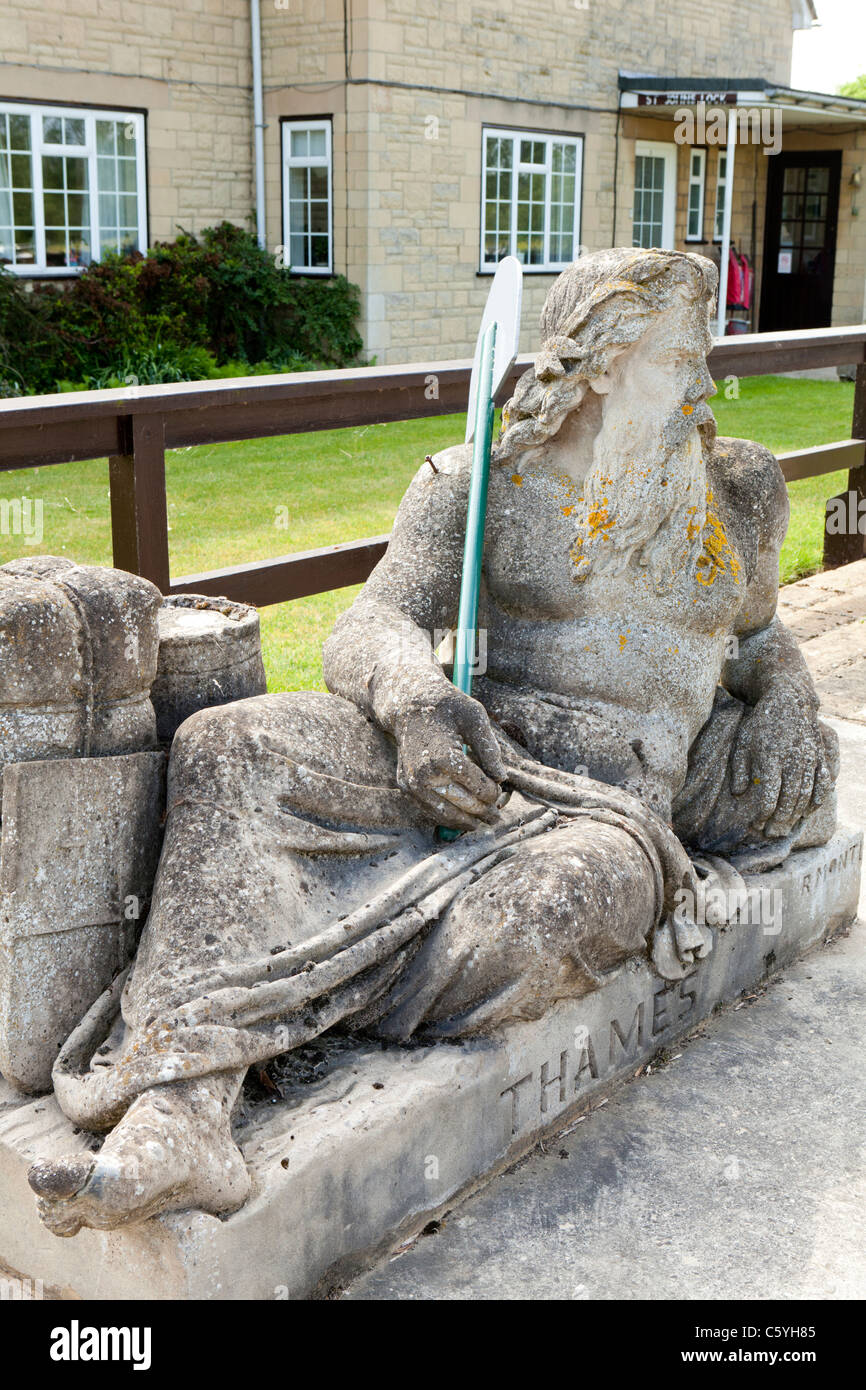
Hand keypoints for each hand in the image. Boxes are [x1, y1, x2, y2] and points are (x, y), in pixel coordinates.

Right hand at [394, 687, 506, 829]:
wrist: (410, 705)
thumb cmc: (447, 707)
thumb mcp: (475, 718)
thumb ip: (489, 749)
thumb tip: (502, 778)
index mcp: (444, 757)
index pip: (478, 787)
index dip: (493, 792)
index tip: (500, 789)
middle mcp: (425, 774)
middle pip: (462, 803)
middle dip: (483, 811)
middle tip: (496, 817)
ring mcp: (412, 782)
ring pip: (444, 813)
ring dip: (465, 822)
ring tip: (481, 824)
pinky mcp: (405, 785)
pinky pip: (428, 809)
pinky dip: (446, 816)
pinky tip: (461, 818)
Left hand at [730, 682, 832, 835]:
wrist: (789, 700)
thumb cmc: (761, 723)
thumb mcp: (742, 742)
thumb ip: (739, 768)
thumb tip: (738, 793)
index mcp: (769, 758)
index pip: (767, 797)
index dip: (762, 815)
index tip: (756, 824)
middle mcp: (792, 761)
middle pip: (788, 801)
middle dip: (779, 821)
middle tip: (772, 834)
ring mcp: (809, 759)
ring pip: (805, 795)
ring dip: (796, 815)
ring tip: (786, 828)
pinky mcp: (820, 756)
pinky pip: (823, 783)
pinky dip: (817, 800)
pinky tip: (808, 811)